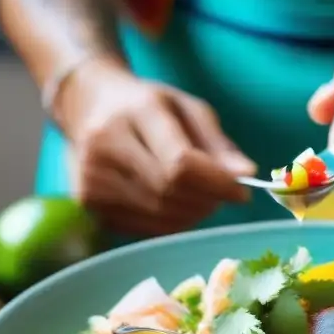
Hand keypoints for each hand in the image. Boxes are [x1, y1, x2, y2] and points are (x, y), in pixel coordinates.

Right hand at [56, 57, 254, 234]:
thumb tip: (246, 175)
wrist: (87, 105)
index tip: (241, 192)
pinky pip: (144, 228)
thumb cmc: (146, 106)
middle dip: (207, 200)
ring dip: (191, 214)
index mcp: (135, 113)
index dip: (216, 184)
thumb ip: (219, 144)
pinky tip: (172, 203)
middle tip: (221, 194)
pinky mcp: (87, 202)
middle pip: (171, 194)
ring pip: (159, 216)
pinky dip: (169, 222)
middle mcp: (105, 146)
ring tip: (198, 197)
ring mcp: (91, 177)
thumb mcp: (188, 109)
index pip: (180, 163)